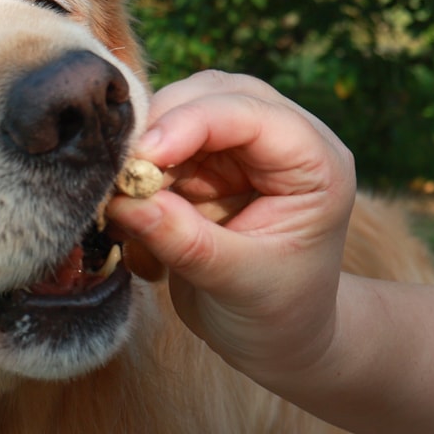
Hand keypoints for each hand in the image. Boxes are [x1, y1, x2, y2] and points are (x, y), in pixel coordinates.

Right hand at [108, 70, 356, 380]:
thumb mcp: (238, 283)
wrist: (277, 339)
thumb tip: (123, 202)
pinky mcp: (207, 162)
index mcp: (315, 163)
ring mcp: (241, 147)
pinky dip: (138, 170)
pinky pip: (161, 144)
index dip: (190, 123)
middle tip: (119, 173)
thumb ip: (185, 241)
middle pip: (213, 95)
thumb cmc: (276, 315)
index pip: (251, 114)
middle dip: (160, 127)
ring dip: (144, 148)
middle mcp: (282, 141)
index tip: (139, 159)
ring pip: (180, 110)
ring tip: (122, 196)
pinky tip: (128, 207)